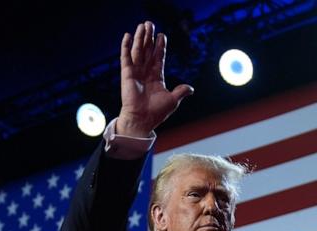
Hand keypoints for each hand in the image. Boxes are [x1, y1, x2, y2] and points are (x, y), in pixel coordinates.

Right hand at [115, 21, 193, 136]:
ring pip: (138, 50)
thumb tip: (191, 88)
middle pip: (147, 50)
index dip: (160, 46)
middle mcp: (146, 72)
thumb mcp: (172, 100)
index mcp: (156, 77)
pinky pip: (126, 57)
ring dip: (140, 37)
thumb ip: (180, 92)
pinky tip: (127, 36)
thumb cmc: (156, 113)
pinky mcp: (127, 74)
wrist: (142, 120)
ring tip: (142, 25)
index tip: (162, 35)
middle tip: (150, 24)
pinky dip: (126, 47)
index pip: (158, 57)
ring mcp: (136, 72)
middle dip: (149, 37)